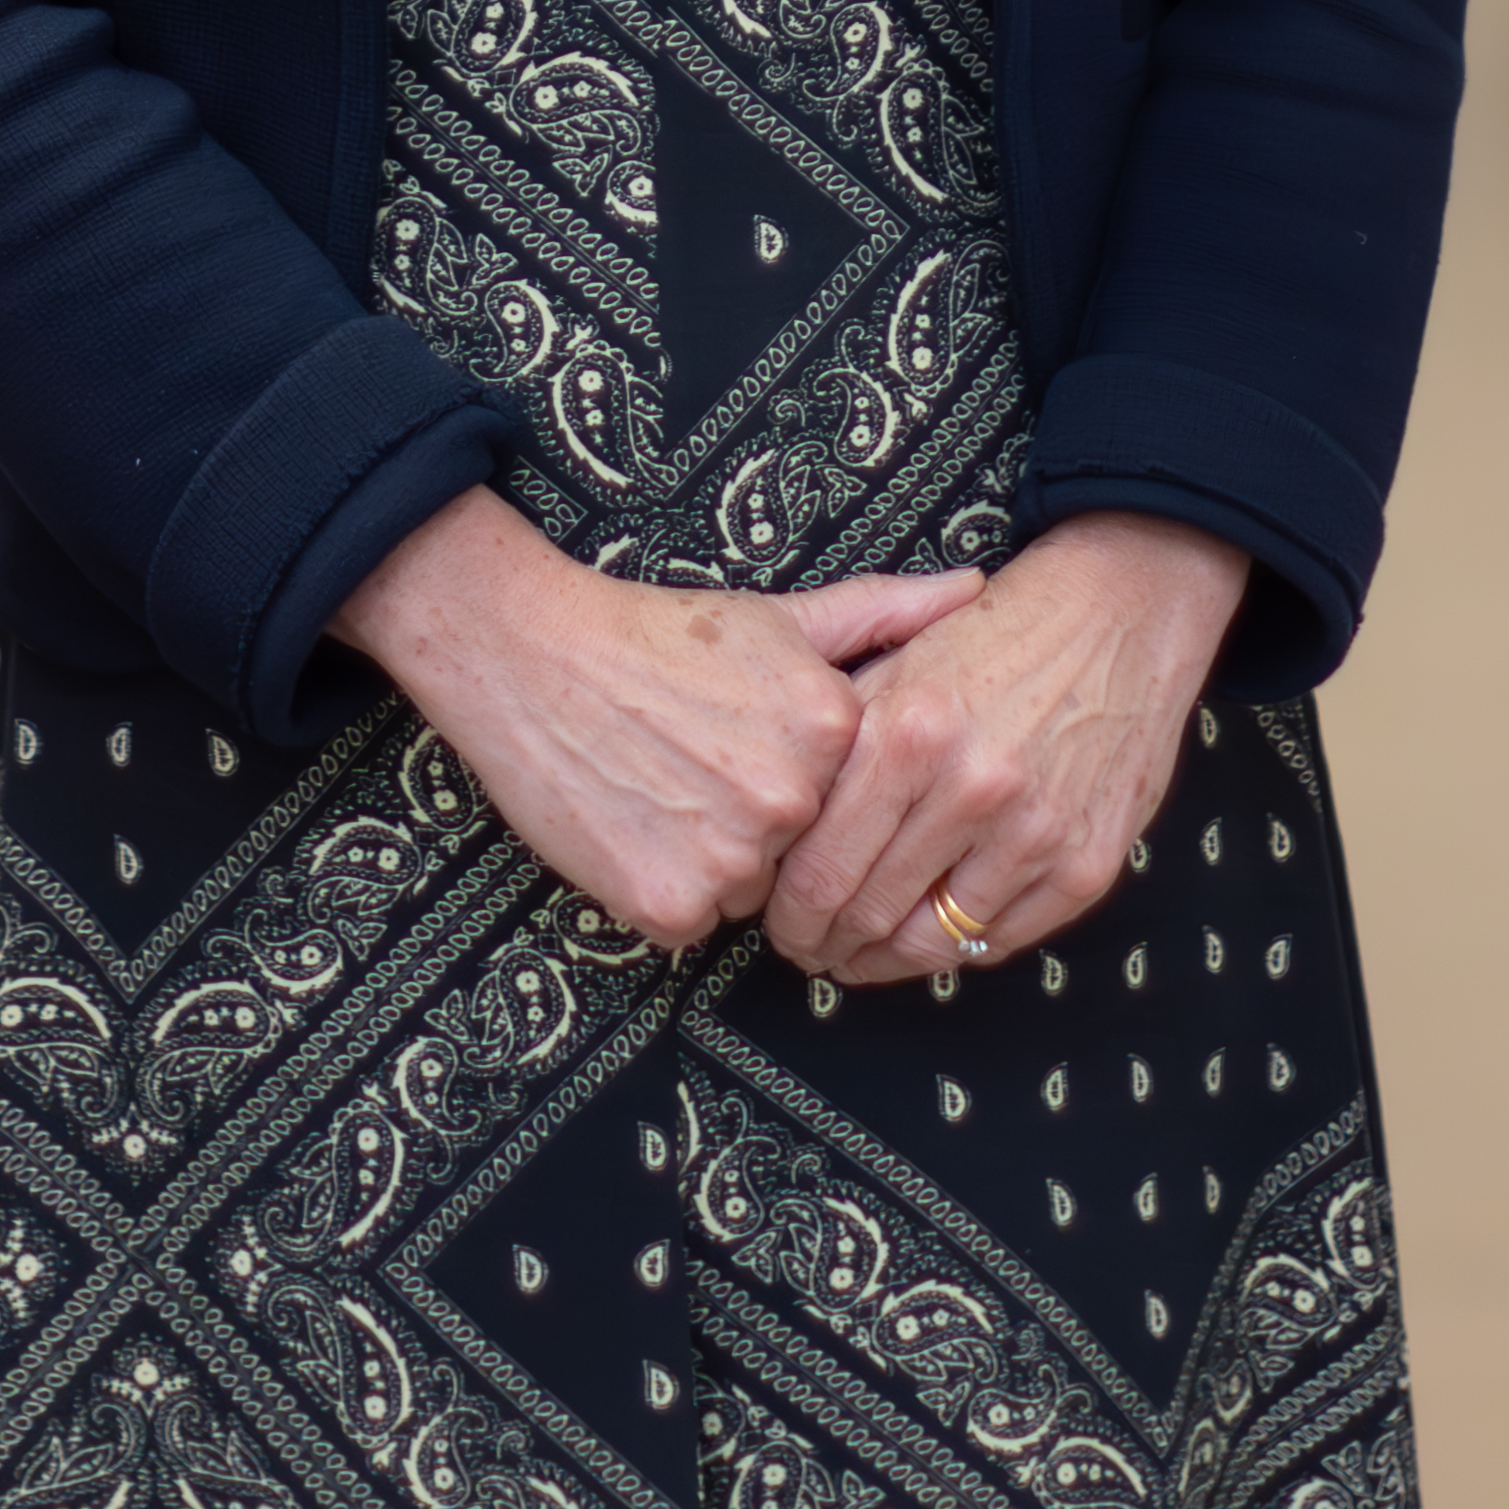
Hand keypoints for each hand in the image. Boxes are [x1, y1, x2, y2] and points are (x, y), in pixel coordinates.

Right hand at [338, 491, 983, 943]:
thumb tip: (978, 588)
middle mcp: (792, 802)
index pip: (852, 796)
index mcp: (833, 731)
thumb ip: (886, 612)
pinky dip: (662, 886)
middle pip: (804, 850)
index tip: (752, 741)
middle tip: (697, 763)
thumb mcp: (781, 615)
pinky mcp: (668, 906)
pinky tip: (632, 821)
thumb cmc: (659, 634)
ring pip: (748, 891)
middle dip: (759, 820)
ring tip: (662, 785)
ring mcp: (730, 861)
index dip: (803, 775)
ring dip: (713, 858)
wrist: (530, 654)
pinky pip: (689, 920)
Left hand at [761, 515, 1250, 987]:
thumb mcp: (896, 661)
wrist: (1118, 612)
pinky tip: (937, 932)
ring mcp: (1037, 831)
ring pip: (936, 942)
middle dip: (828, 946)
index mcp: (909, 734)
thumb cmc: (999, 635)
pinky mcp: (1087, 862)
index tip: (783, 925)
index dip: (790, 916)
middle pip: (870, 915)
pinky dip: (962, 946)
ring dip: (889, 961)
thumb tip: (783, 828)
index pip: (821, 869)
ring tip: (867, 955)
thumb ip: (837, 743)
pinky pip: (1004, 939)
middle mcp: (973, 787)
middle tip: (815, 951)